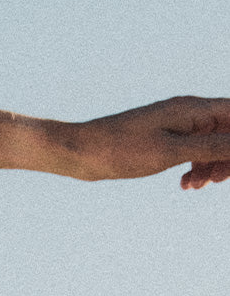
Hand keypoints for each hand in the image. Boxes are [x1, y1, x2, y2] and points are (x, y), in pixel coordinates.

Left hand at [72, 97, 229, 188]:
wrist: (81, 152)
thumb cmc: (122, 149)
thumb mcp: (170, 151)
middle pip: (226, 130)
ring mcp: (175, 126)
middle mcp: (187, 113)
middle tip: (219, 181)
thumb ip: (211, 146)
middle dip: (228, 157)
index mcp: (192, 109)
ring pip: (210, 144)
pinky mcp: (163, 140)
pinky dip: (194, 168)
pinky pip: (192, 151)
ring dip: (211, 166)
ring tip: (196, 186)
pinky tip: (184, 184)